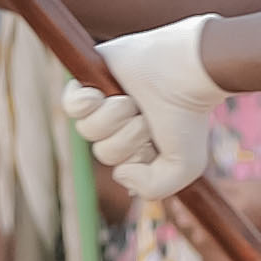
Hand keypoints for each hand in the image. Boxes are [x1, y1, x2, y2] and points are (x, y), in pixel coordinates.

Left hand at [68, 16, 231, 202]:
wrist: (186, 73)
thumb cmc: (189, 116)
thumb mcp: (183, 168)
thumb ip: (153, 188)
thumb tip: (119, 174)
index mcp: (142, 142)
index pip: (120, 168)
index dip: (137, 159)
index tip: (157, 142)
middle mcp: (122, 123)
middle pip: (103, 151)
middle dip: (127, 138)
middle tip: (146, 118)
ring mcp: (106, 99)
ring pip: (87, 130)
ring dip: (113, 118)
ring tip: (133, 101)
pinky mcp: (92, 76)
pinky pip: (70, 105)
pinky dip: (84, 103)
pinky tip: (102, 94)